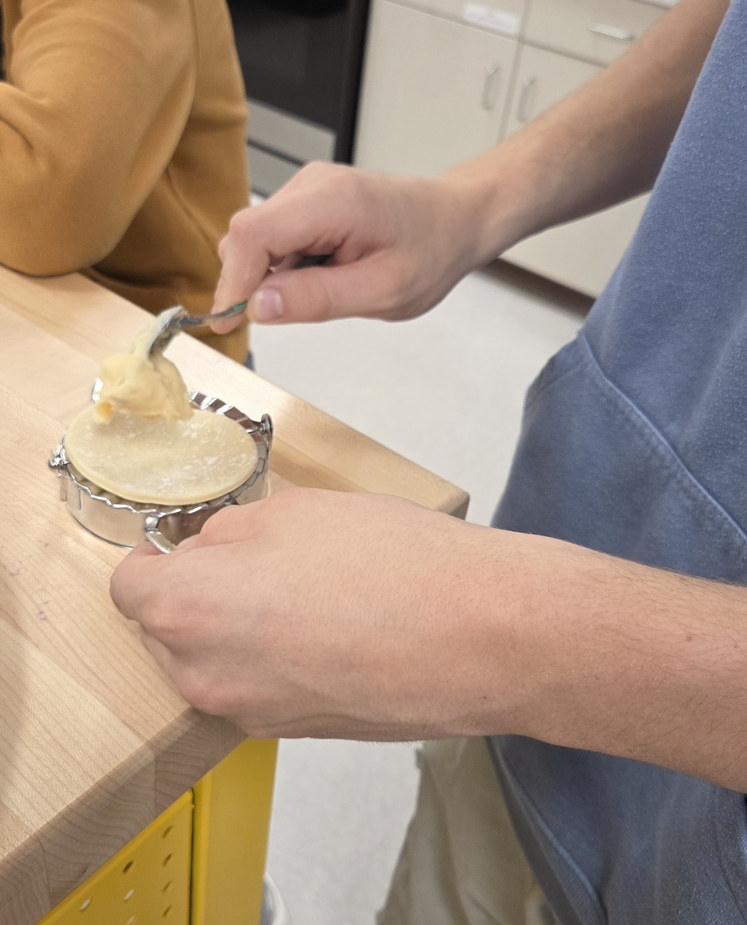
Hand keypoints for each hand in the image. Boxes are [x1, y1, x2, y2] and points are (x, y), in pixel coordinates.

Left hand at [109, 488, 514, 739]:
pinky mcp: (293, 734)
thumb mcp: (295, 510)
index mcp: (190, 608)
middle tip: (262, 563)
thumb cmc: (391, 562)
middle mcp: (205, 673)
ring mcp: (250, 712)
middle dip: (200, 593)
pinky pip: (258, 686)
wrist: (479, 637)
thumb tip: (214, 550)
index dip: (158, 558)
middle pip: (168, 628)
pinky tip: (335, 630)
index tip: (190, 546)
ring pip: (214, 659)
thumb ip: (232, 533)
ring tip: (309, 596)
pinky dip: (277, 660)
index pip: (129, 586)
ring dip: (239, 628)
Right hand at [211, 162, 489, 332]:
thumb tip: (258, 307)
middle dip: (252, 281)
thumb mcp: (382, 292)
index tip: (226, 322)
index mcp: (333, 202)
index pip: (252, 234)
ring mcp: (307, 188)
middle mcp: (312, 184)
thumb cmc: (430, 251)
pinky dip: (287, 265)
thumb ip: (318, 299)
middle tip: (292, 314)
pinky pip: (275, 236)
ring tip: (329, 287)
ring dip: (274, 275)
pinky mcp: (308, 199)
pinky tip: (326, 273)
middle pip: (246, 235)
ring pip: (257, 239)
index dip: (232, 281)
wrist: (455, 219)